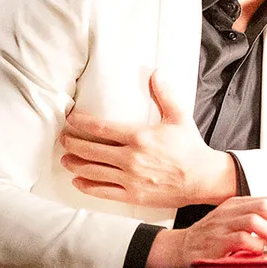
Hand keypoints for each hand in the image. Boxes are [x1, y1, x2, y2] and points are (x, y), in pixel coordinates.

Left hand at [61, 71, 236, 207]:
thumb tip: (156, 73)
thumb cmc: (191, 147)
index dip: (81, 123)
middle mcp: (130, 158)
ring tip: (66, 159)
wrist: (203, 177)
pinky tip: (78, 181)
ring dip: (75, 164)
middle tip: (63, 138)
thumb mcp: (179, 116)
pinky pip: (103, 191)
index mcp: (139, 136)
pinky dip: (86, 186)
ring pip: (92, 171)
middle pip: (90, 150)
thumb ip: (164, 94)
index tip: (71, 119)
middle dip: (72, 143)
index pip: (101, 128)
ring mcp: (130, 178)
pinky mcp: (133, 194)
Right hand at [146, 196, 266, 267]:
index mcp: (234, 205)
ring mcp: (221, 226)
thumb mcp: (228, 223)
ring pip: (255, 220)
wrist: (176, 250)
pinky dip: (255, 247)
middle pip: (264, 205)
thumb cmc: (207, 240)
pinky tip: (257, 254)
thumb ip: (249, 221)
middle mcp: (229, 212)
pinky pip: (241, 240)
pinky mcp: (215, 243)